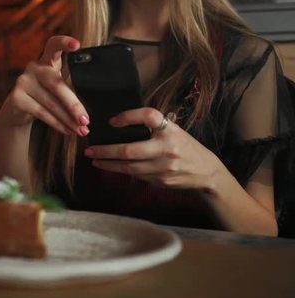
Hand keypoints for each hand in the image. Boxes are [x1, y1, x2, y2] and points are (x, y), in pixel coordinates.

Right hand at [0, 35, 89, 135]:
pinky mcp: (16, 97)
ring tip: (80, 131)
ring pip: (51, 103)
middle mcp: (33, 67)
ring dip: (68, 120)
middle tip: (86, 121)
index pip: (53, 46)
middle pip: (58, 85)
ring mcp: (23, 81)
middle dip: (74, 106)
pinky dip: (57, 124)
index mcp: (46, 61)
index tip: (77, 44)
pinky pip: (41, 113)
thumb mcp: (55, 91)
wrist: (17, 112)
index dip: (64, 43)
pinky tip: (67, 130)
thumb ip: (68, 95)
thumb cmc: (43, 98)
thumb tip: (85, 116)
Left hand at [83, 107, 224, 189]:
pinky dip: (121, 171)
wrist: (206, 172)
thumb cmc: (185, 147)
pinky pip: (136, 176)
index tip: (112, 121)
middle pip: (129, 150)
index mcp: (171, 130)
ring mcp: (164, 167)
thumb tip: (121, 126)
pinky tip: (111, 167)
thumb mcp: (175, 131)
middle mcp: (167, 148)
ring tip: (95, 160)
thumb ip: (154, 128)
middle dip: (105, 151)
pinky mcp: (161, 181)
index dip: (129, 116)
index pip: (149, 116)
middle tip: (90, 149)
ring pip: (128, 167)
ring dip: (108, 164)